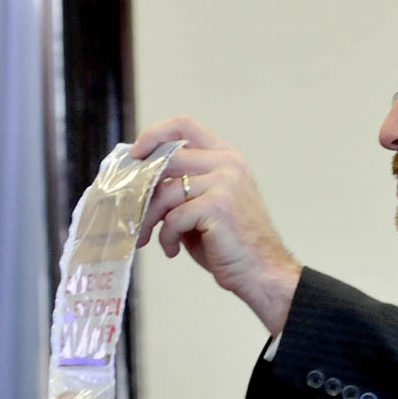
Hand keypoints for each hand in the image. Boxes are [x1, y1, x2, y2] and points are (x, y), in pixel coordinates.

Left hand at [132, 115, 301, 335]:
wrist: (263, 272)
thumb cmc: (233, 246)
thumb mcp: (207, 207)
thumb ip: (182, 188)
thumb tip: (141, 183)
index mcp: (228, 159)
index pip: (185, 126)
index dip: (154, 135)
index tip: (136, 154)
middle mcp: (228, 165)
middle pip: (168, 159)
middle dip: (143, 189)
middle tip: (135, 213)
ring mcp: (225, 183)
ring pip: (166, 192)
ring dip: (151, 219)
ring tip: (151, 238)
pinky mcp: (217, 206)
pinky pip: (174, 217)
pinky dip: (167, 237)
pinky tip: (173, 250)